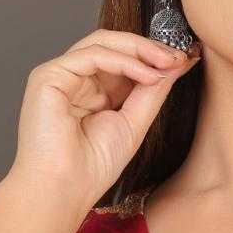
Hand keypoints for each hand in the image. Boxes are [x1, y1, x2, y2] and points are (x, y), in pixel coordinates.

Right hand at [7, 26, 199, 211]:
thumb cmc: (92, 167)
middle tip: (179, 56)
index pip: (123, 60)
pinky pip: (91, 55)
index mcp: (92, 91)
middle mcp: (74, 80)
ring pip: (102, 43)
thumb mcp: (134, 123)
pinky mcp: (48, 76)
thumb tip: (177, 64)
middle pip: (113, 45)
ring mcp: (59, 76)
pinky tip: (147, 75)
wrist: (64, 189)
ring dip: (140, 50)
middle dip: (149, 48)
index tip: (184, 60)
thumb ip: (152, 91)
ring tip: (168, 63)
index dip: (153, 57)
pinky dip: (123, 61)